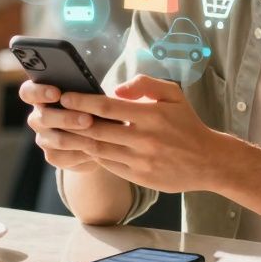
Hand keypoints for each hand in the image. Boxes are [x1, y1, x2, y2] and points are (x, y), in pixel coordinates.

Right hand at [19, 80, 101, 174]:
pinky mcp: (52, 156)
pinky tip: (96, 150)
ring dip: (78, 138)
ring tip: (96, 137)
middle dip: (67, 119)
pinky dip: (82, 154)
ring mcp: (43, 138)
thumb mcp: (86, 95)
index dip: (39, 92)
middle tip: (88, 119)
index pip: (28, 92)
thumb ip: (81, 92)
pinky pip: (65, 157)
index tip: (57, 93)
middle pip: (44, 118)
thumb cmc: (90, 106)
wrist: (97, 136)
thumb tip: (89, 90)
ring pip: (57, 140)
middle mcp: (37, 118)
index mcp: (40, 96)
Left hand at [60, 75, 230, 193]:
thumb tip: (116, 90)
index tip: (65, 96)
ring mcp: (140, 161)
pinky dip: (92, 155)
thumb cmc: (187, 124)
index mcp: (151, 116)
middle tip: (52, 113)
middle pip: (97, 130)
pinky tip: (81, 146)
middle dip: (71, 121)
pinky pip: (108, 165)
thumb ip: (145, 84)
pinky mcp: (139, 177)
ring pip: (99, 150)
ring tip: (58, 130)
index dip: (82, 102)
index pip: (108, 107)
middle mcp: (144, 140)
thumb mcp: (173, 95)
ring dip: (76, 140)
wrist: (208, 161)